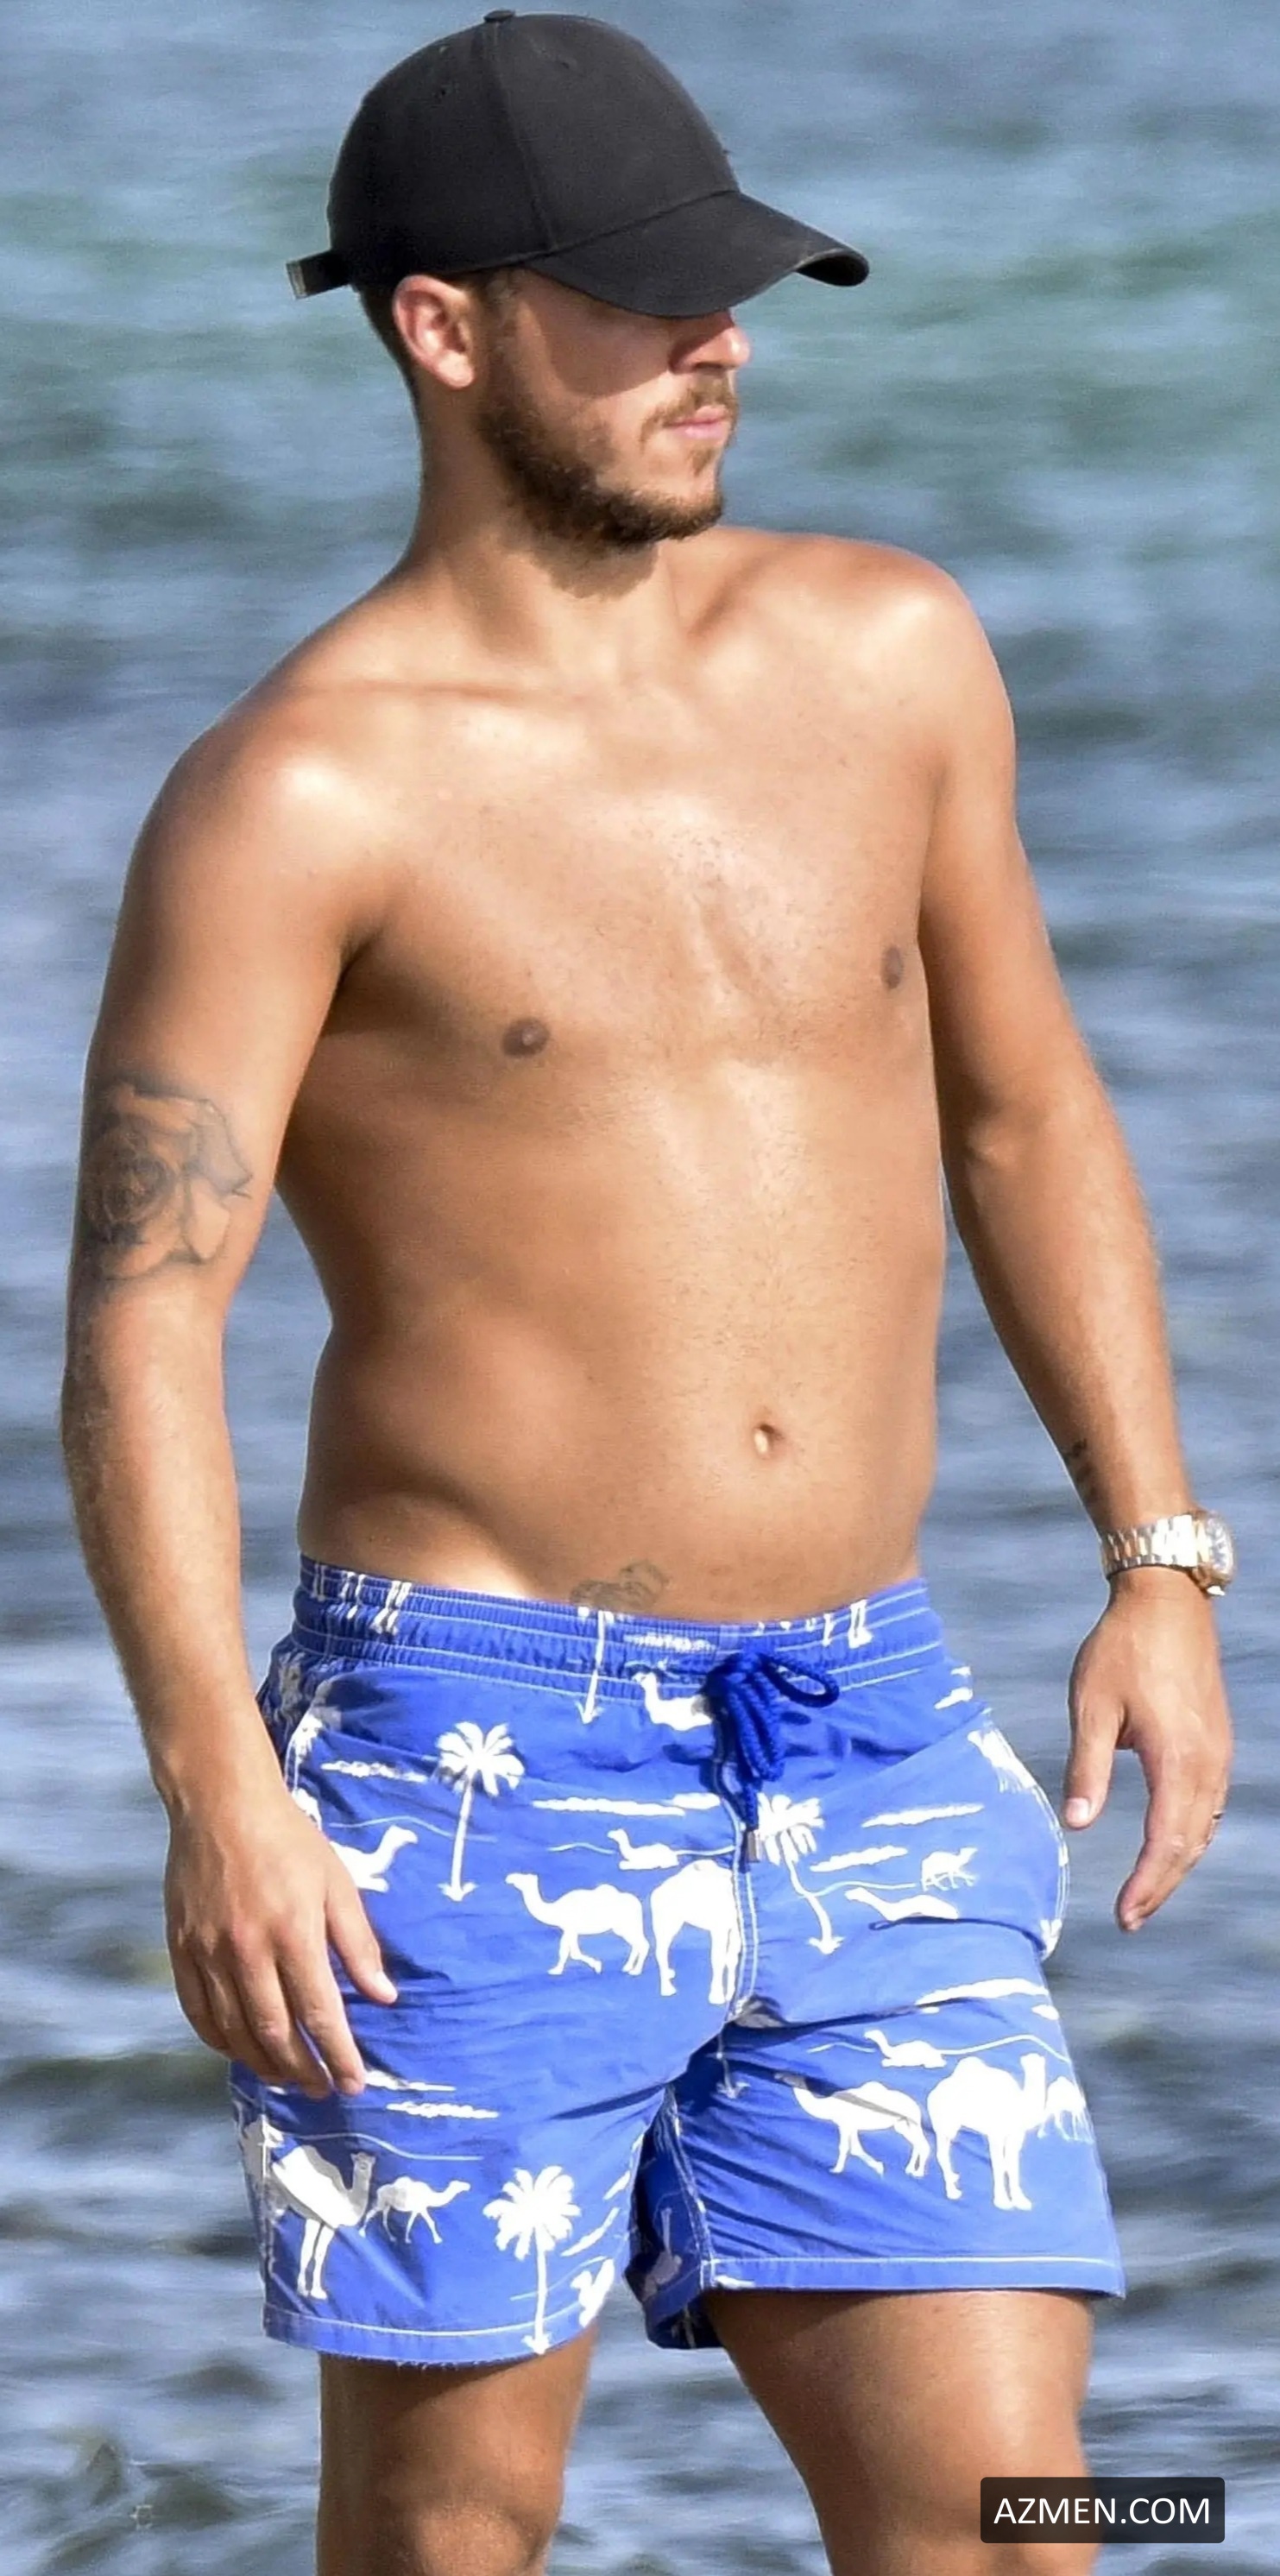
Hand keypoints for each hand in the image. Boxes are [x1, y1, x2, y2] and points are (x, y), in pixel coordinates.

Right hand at [164, 1778, 396, 2097]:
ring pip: (235, 2031)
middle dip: (304, 2071)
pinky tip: (239, 2049)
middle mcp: (248, 1950)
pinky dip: (219, 2040)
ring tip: (287, 2077)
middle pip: (276, 2034)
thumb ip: (358, 1943)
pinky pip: (198, 2011)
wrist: (221, 1804)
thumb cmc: (289, 1840)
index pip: (320, 2013)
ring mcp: (209, 1951)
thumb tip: (383, 1997)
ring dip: (263, 2064)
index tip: (355, 2083)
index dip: (339, 2056)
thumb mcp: (337, 1883)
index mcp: (293, 1932)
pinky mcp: (181, 1948)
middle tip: (323, 2089)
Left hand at [1062, 1569, 1232, 1929]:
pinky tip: (1173, 1844)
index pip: (1165, 1842)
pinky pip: (1209, 1803)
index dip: (1146, 1885)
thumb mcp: (1091, 1706)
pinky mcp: (1217, 1740)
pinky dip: (1191, 1833)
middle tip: (1131, 1919)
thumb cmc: (1122, 1648)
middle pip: (1189, 1844)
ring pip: (1203, 1826)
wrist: (1165, 1599)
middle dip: (1161, 1885)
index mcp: (1177, 1759)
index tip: (1124, 1917)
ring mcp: (1218, 1751)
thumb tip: (1077, 1824)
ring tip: (1146, 1892)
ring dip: (1177, 1863)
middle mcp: (1208, 1762)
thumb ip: (1086, 1768)